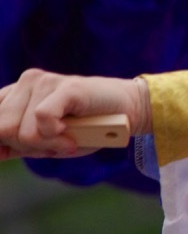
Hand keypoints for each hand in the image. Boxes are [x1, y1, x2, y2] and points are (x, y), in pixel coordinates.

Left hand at [0, 69, 150, 158]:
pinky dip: (56, 138)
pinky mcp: (65, 87)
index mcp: (18, 92)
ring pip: (21, 130)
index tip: (12, 152)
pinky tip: (70, 135)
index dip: (2, 141)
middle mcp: (27, 81)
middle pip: (2, 129)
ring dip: (46, 145)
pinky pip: (43, 120)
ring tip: (66, 139)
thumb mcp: (46, 140)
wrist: (129, 111)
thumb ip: (17, 144)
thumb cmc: (89, 127)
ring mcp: (45, 82)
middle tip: (54, 144)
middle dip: (27, 147)